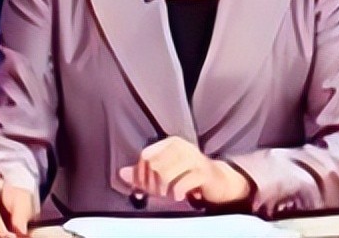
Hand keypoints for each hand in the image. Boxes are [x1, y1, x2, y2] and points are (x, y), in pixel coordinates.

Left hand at [118, 136, 251, 205]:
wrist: (216, 180)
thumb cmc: (187, 176)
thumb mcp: (163, 174)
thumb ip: (143, 173)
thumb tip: (122, 173)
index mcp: (171, 143)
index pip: (145, 156)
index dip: (141, 174)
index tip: (143, 187)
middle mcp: (182, 146)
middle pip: (154, 165)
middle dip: (152, 184)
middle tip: (158, 193)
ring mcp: (195, 158)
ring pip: (166, 173)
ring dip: (164, 189)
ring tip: (169, 194)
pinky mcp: (204, 172)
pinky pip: (183, 182)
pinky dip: (177, 192)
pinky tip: (178, 195)